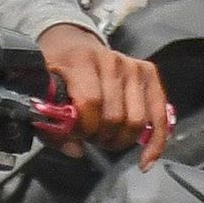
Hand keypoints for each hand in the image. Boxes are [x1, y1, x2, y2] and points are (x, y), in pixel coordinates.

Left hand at [34, 22, 172, 163]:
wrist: (72, 43)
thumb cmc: (58, 71)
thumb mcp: (43, 93)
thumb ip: (52, 126)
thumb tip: (75, 150)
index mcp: (81, 60)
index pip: (91, 102)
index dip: (84, 127)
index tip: (76, 134)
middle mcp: (111, 60)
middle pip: (116, 116)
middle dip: (102, 137)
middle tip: (91, 137)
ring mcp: (132, 66)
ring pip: (138, 120)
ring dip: (122, 139)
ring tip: (107, 138)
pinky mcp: (148, 73)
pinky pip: (159, 115)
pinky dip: (155, 142)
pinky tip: (146, 159)